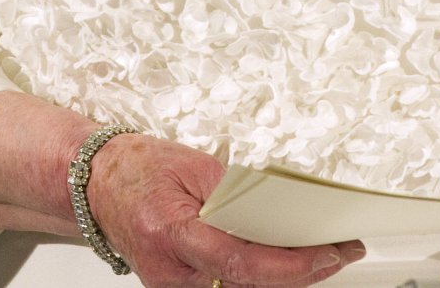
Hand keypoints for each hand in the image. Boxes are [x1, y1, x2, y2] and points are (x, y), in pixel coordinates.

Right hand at [87, 133, 365, 287]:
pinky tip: (283, 257)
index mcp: (173, 234)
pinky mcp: (180, 287)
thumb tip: (276, 201)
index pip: (242, 264)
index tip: (330, 253)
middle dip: (301, 272)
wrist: (98, 185)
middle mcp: (173, 272)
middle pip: (249, 285)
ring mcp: (174, 286)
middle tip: (341, 250)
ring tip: (322, 251)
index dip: (292, 265)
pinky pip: (228, 285)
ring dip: (283, 274)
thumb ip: (232, 188)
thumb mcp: (190, 164)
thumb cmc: (138, 169)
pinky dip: (259, 273)